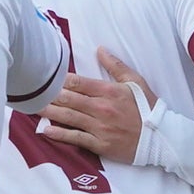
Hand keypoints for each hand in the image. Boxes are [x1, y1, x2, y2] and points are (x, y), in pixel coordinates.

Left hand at [39, 49, 154, 163]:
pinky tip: (46, 130)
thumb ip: (116, 66)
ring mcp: (99, 127)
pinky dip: (59, 134)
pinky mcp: (99, 144)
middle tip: (33, 91)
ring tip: (33, 107)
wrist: (160, 137)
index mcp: (109, 91)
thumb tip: (99, 49)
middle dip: (49, 95)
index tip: (48, 77)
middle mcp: (101, 108)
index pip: (78, 82)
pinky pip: (75, 138)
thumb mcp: (136, 82)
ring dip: (49, 112)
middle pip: (68, 99)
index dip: (60, 80)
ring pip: (68, 118)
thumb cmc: (147, 108)